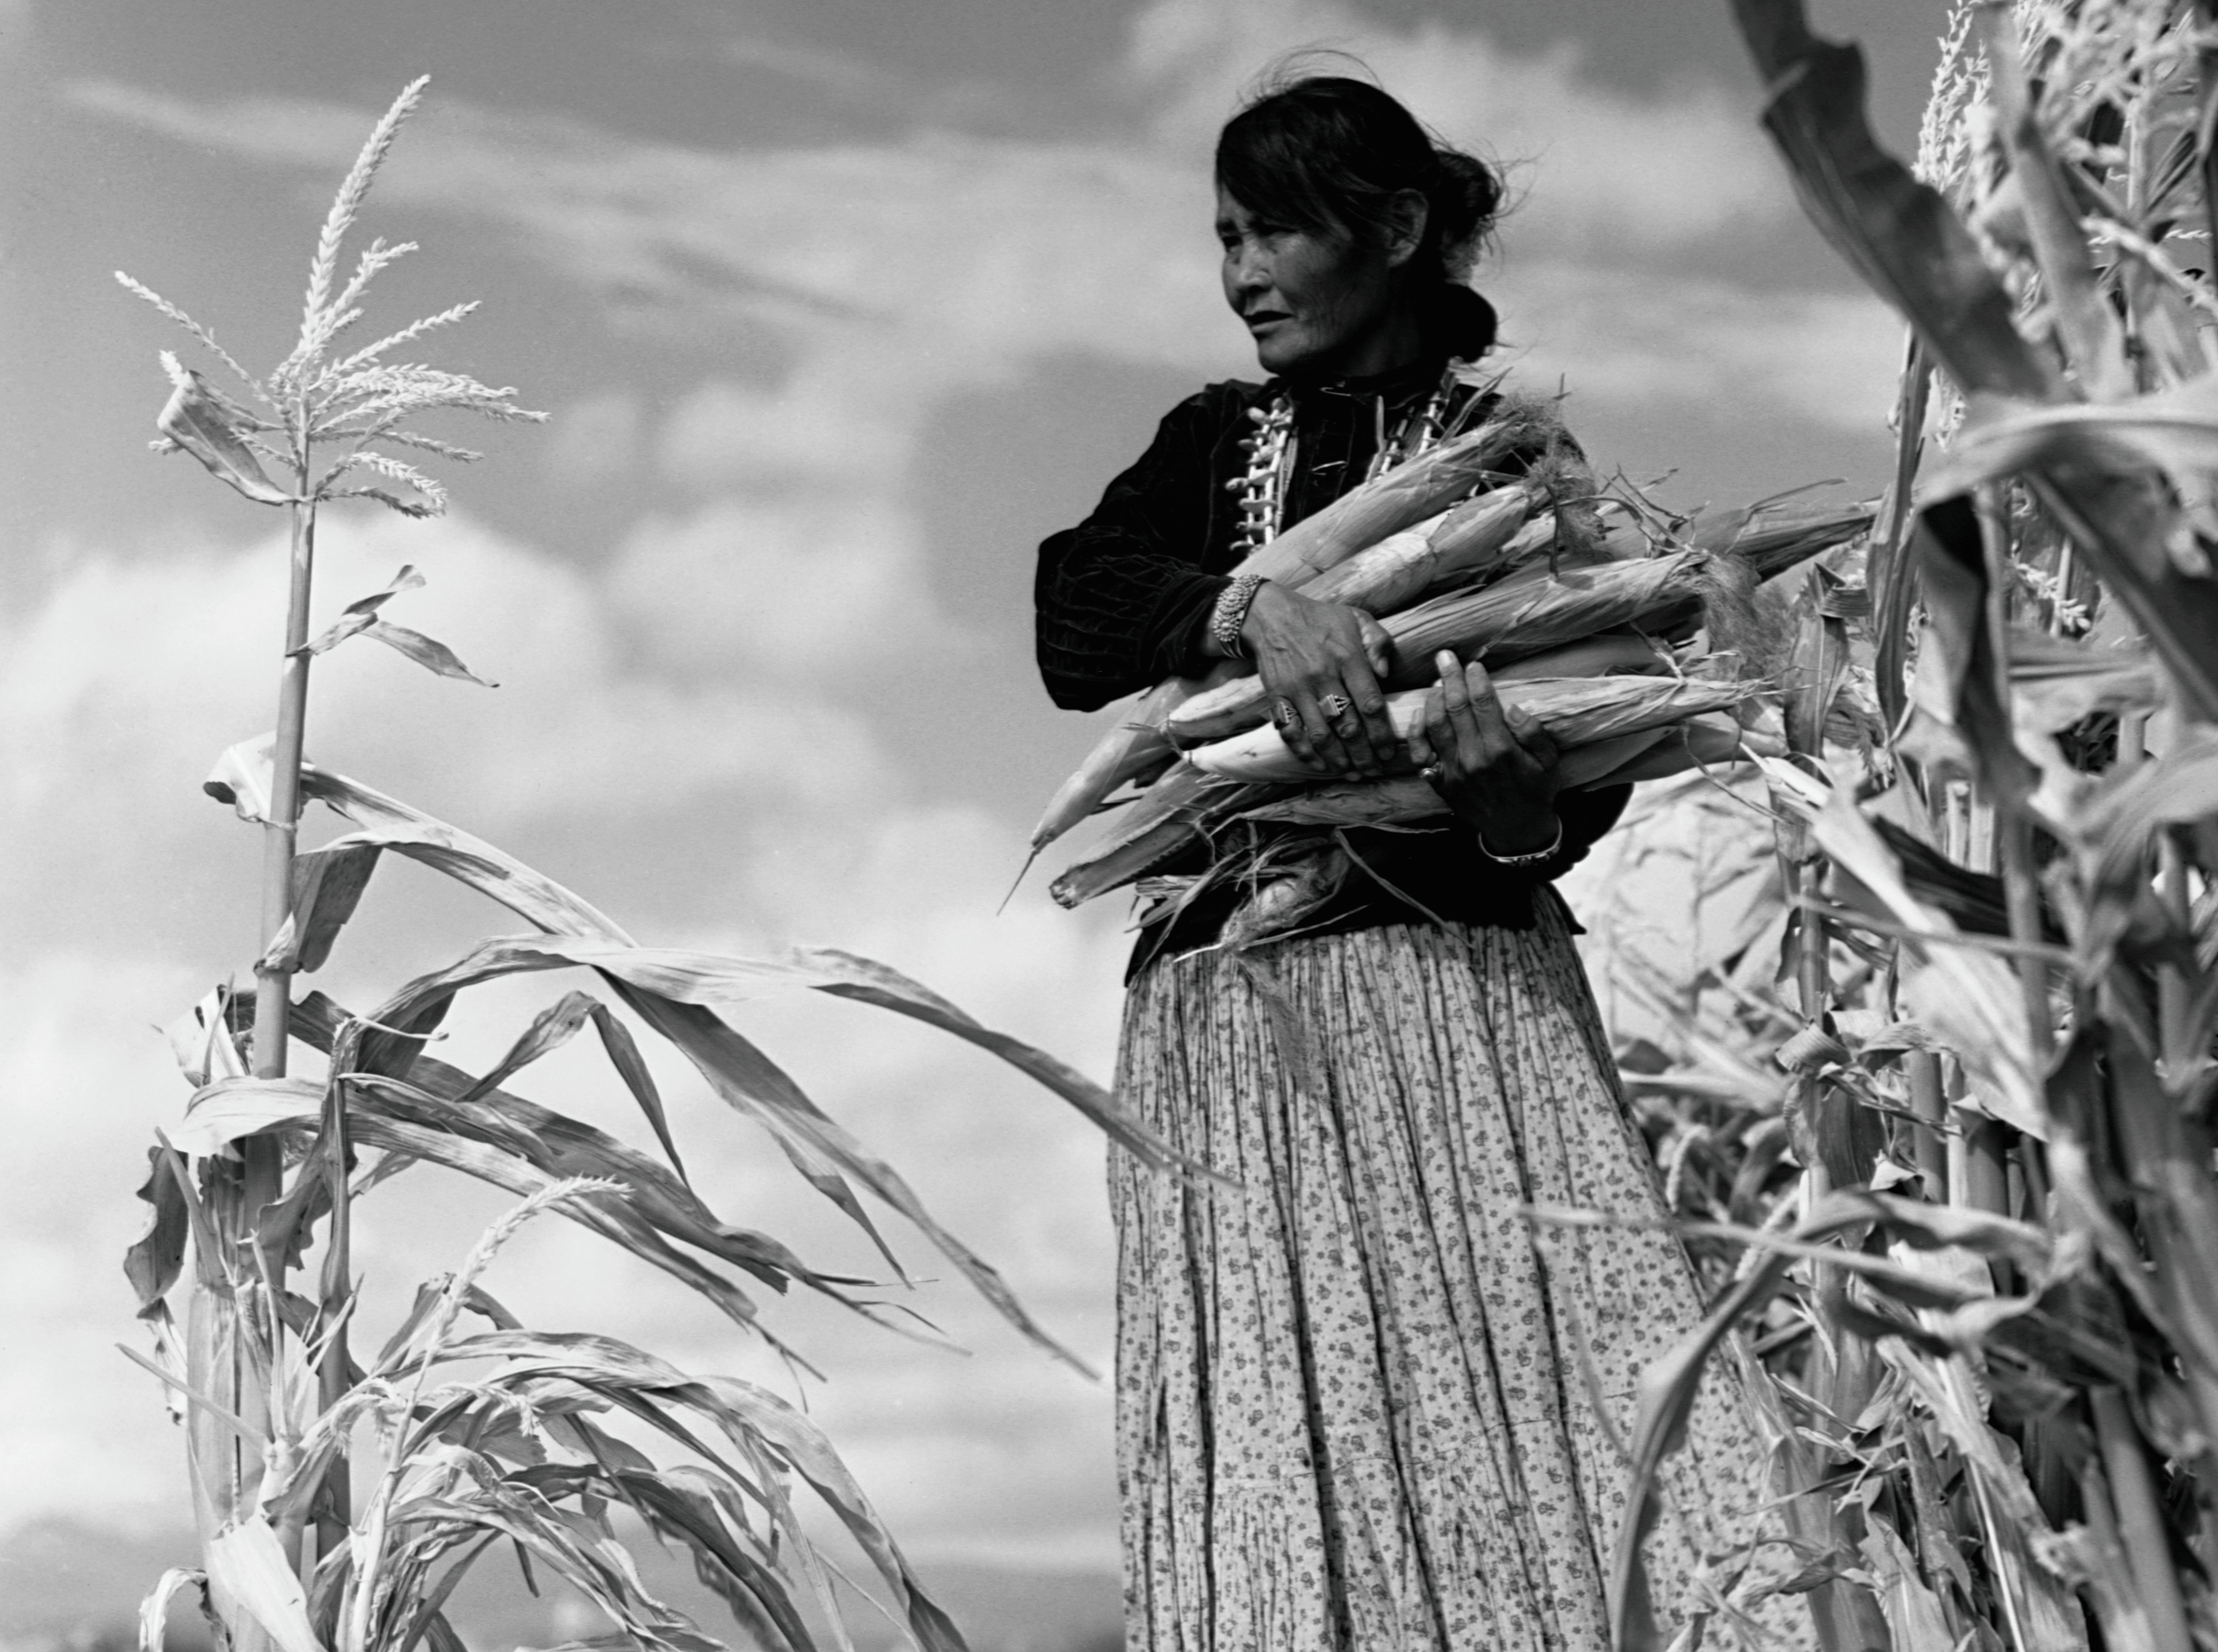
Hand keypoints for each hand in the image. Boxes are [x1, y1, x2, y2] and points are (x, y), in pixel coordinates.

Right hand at [1237, 581, 1398, 776]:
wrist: (1271, 615)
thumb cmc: (1321, 619)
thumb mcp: (1357, 618)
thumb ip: (1379, 643)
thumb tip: (1386, 675)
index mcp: (1347, 657)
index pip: (1370, 704)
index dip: (1381, 734)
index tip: (1388, 752)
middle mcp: (1322, 676)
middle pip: (1347, 726)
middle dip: (1363, 755)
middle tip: (1373, 771)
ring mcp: (1297, 689)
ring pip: (1320, 735)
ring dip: (1337, 759)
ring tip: (1351, 773)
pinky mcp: (1277, 697)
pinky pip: (1290, 732)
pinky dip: (1305, 753)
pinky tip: (1319, 764)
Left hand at [1408, 649, 1561, 853]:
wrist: (1516, 830)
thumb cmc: (1535, 790)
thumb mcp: (1549, 763)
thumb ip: (1534, 734)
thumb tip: (1514, 707)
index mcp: (1501, 750)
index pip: (1484, 704)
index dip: (1476, 680)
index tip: (1473, 664)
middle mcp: (1473, 758)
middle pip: (1456, 708)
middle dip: (1450, 677)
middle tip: (1445, 656)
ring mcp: (1453, 771)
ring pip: (1435, 725)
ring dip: (1433, 697)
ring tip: (1437, 679)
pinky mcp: (1440, 782)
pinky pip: (1422, 752)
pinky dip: (1417, 730)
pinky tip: (1421, 712)